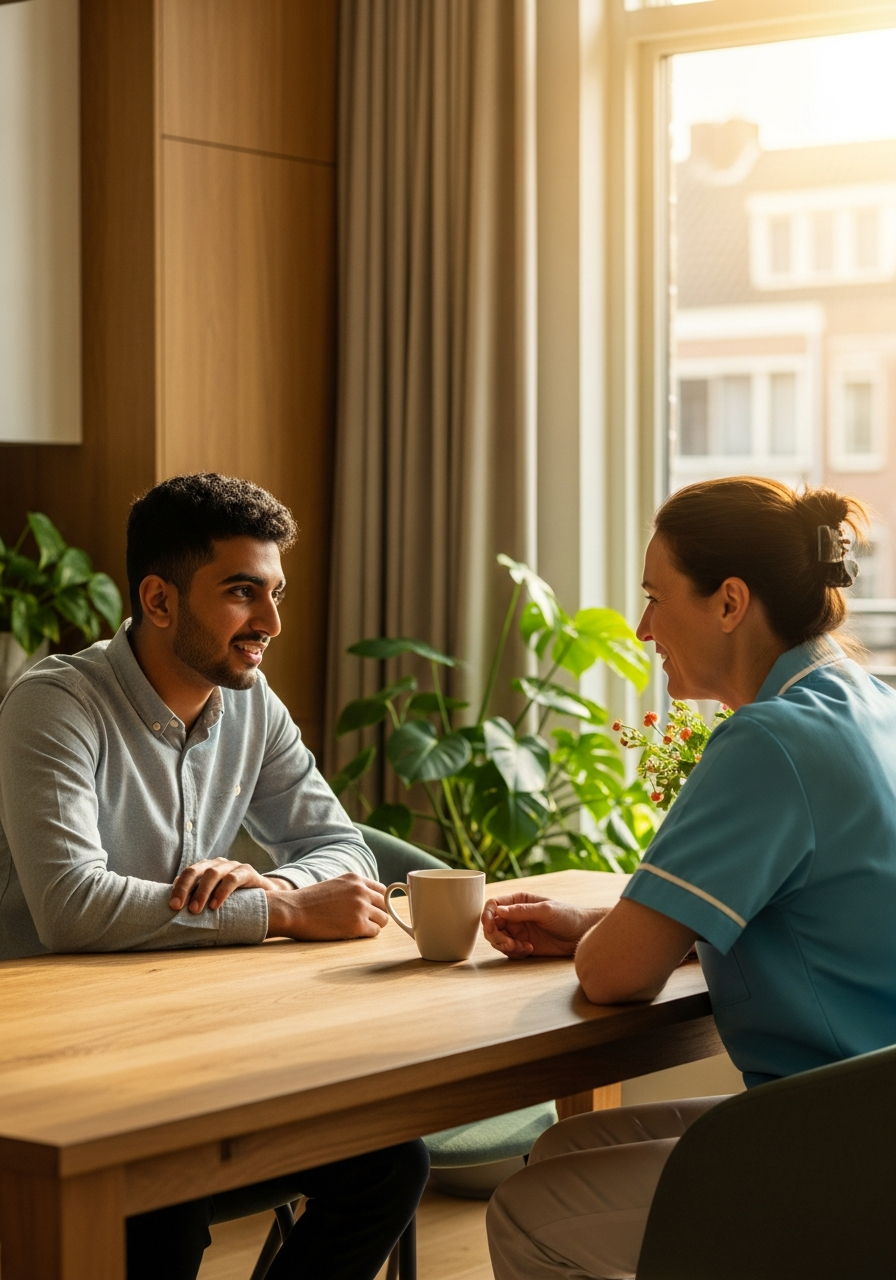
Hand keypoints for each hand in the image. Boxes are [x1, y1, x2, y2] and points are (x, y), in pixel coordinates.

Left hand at [169, 858, 276, 913]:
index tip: (172, 906)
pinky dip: (222, 891)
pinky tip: (215, 905)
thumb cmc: (234, 899)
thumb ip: (197, 899)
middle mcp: (217, 864)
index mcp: (205, 868)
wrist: (266, 895)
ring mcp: (232, 866)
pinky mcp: (247, 871)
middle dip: (185, 888)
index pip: (187, 874)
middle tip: (178, 907)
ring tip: (195, 910)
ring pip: (213, 873)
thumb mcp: (213, 898)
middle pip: (196, 870)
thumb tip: (173, 913)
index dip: (178, 888)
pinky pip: (233, 878)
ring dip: (202, 892)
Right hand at [265, 872, 388, 940]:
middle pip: (385, 904)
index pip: (382, 890)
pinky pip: (375, 932)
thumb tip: (369, 901)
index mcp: (355, 879)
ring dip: (374, 925)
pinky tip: (352, 933)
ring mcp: (361, 907)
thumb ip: (353, 889)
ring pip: (384, 919)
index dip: (377, 902)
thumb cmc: (309, 901)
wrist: (292, 911)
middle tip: (364, 921)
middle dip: (377, 914)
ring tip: (357, 928)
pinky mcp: (357, 924)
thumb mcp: (335, 885)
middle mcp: (361, 890)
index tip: (371, 910)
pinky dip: (366, 934)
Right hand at [481, 893, 608, 958]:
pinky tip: (529, 949)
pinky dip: (514, 952)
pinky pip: (509, 950)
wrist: (582, 934)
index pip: (493, 905)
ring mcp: (518, 931)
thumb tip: (498, 910)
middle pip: (492, 925)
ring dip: (505, 945)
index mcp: (518, 901)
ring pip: (498, 939)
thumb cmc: (567, 916)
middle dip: (496, 935)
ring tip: (521, 947)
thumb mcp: (545, 910)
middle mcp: (515, 916)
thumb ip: (522, 911)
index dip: (486, 915)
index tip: (489, 926)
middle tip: (509, 943)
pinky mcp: (523, 945)